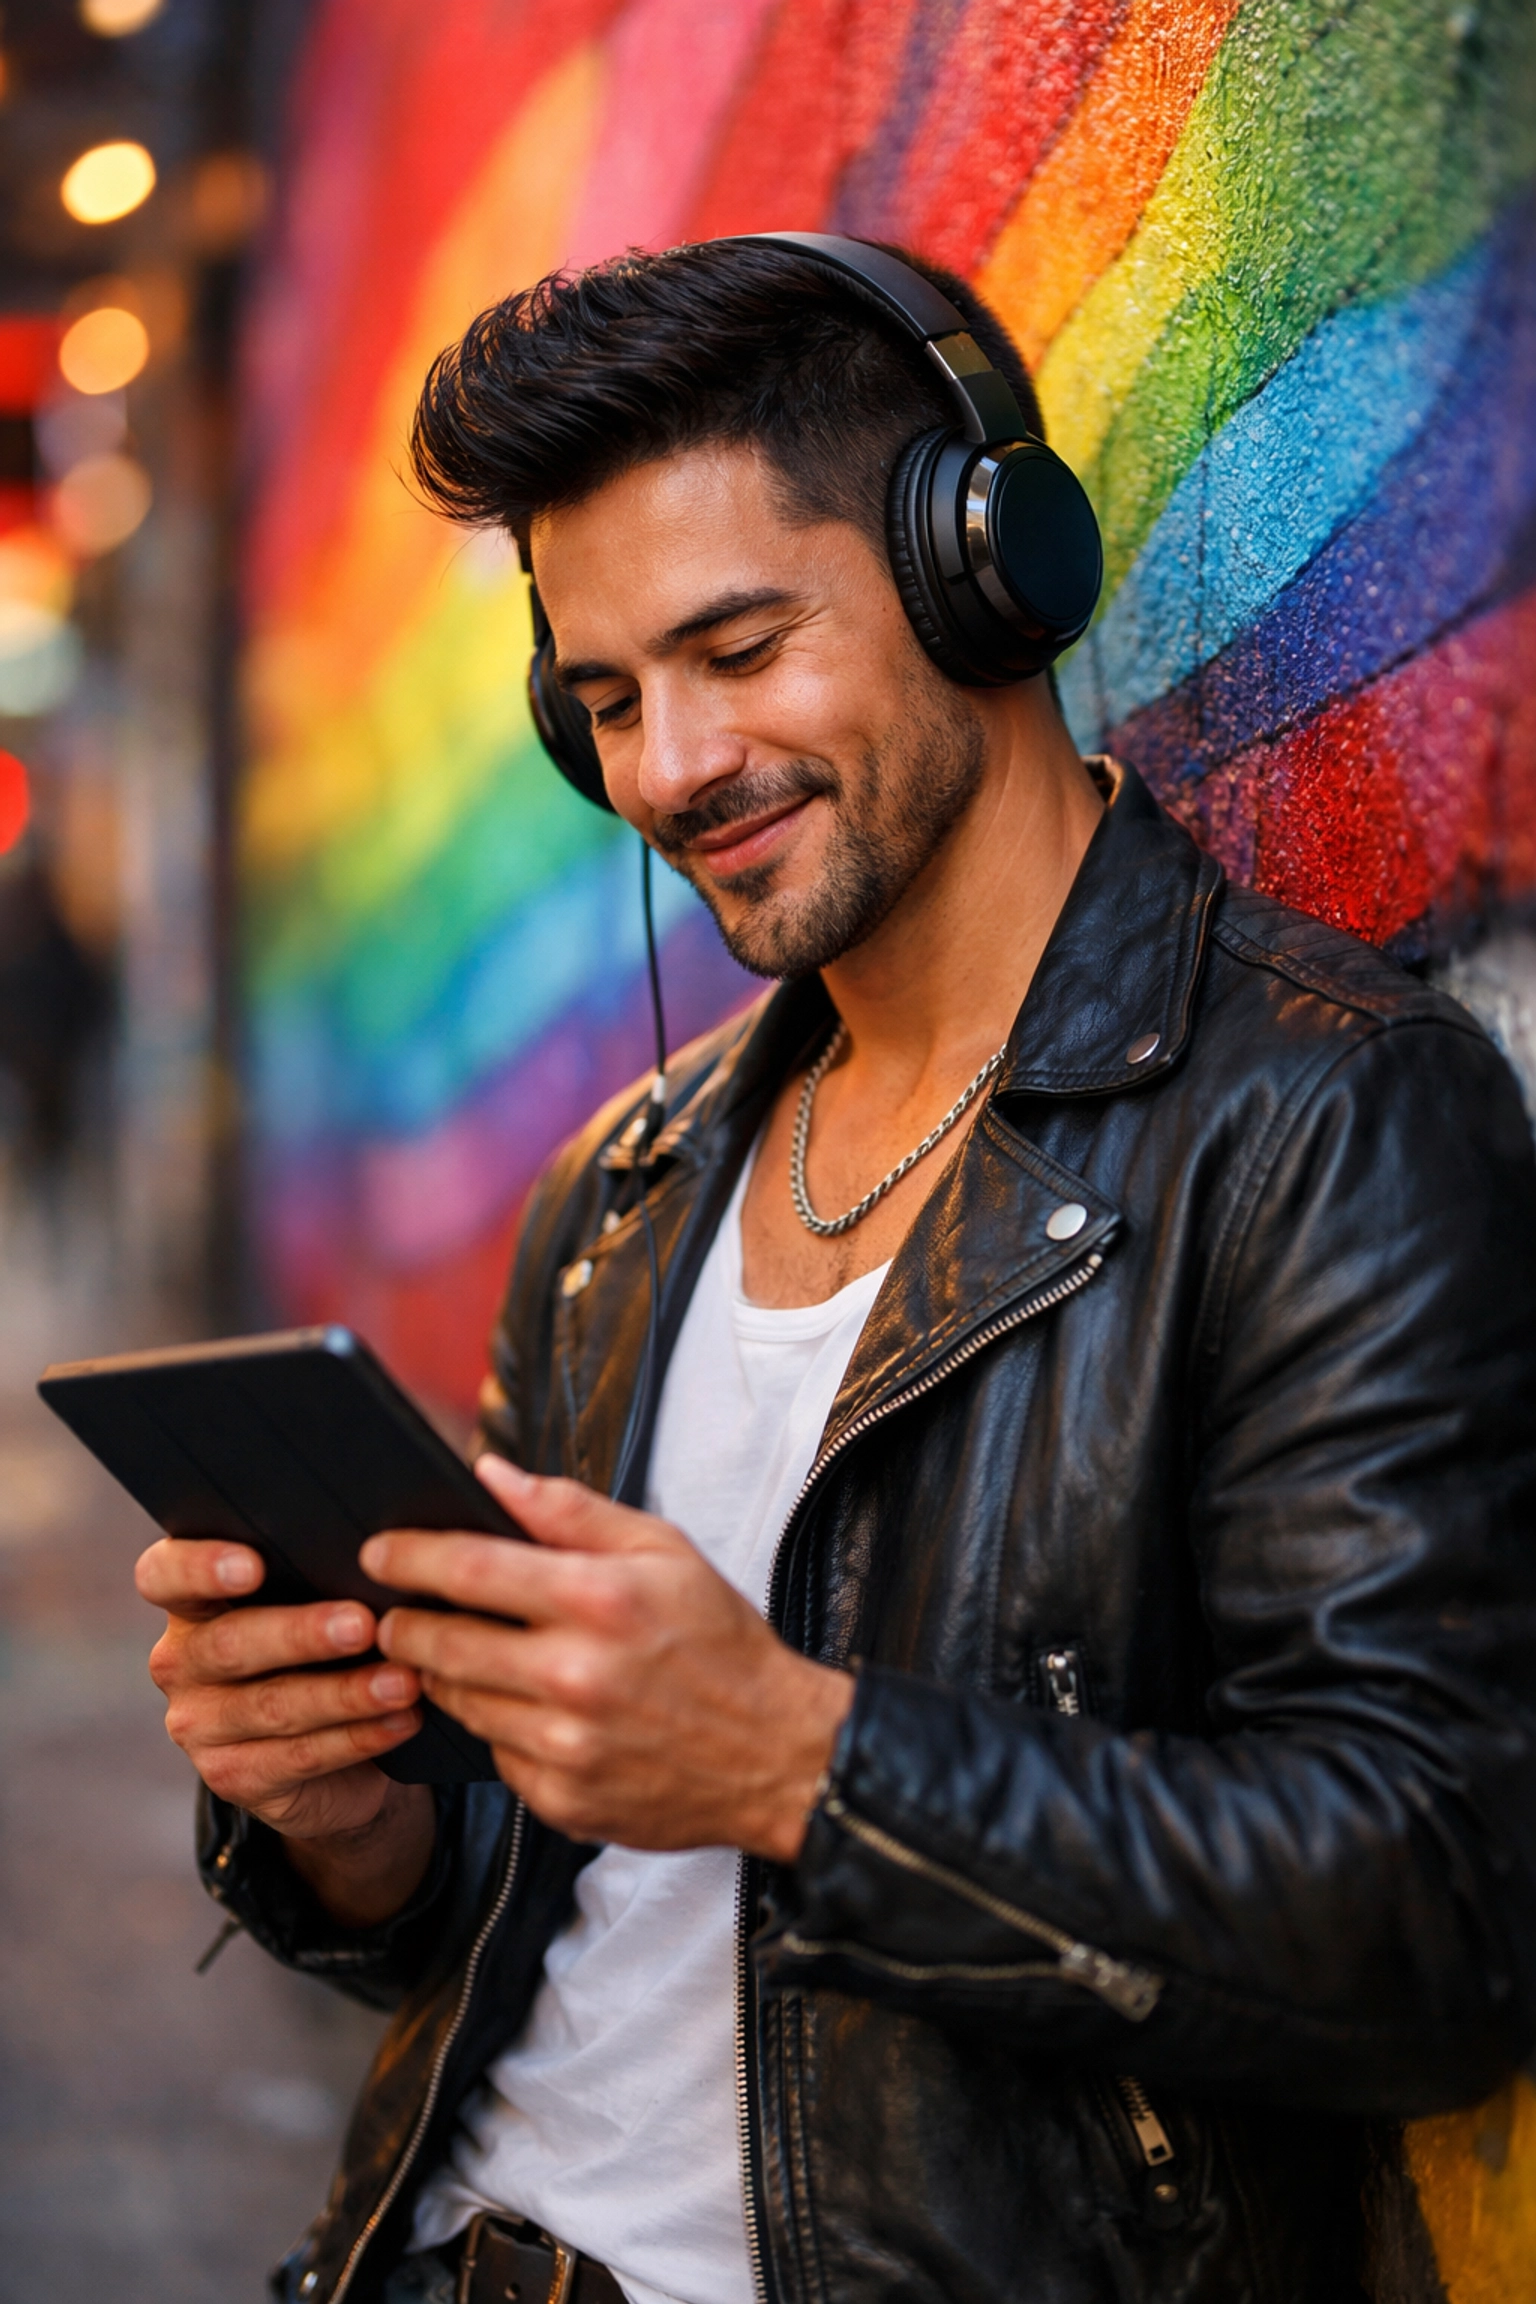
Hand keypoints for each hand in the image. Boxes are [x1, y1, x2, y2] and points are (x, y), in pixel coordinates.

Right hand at [136, 1536, 434, 1923]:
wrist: (329, 1750)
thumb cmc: (324, 1644)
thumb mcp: (312, 1601)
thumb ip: (321, 1571)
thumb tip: (388, 1547)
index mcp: (191, 1601)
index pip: (164, 1575)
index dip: (200, 1567)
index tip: (252, 1564)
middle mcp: (182, 1660)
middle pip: (230, 1643)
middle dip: (301, 1633)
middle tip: (363, 1624)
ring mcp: (199, 1724)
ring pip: (273, 1706)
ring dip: (345, 1693)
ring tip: (403, 1681)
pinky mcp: (231, 1777)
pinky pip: (299, 1757)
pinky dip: (358, 1737)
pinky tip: (401, 1721)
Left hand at [365, 1456, 854, 1861]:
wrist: (777, 1755)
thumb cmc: (720, 1642)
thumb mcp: (663, 1551)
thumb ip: (570, 1510)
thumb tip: (490, 1474)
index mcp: (599, 1599)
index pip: (468, 1568)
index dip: (408, 1556)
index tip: (378, 1550)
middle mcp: (575, 1675)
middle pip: (441, 1644)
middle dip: (403, 1624)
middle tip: (396, 1613)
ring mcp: (566, 1746)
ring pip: (459, 1703)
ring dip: (444, 1675)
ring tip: (462, 1653)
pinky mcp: (562, 1800)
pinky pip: (496, 1754)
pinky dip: (498, 1728)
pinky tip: (527, 1708)